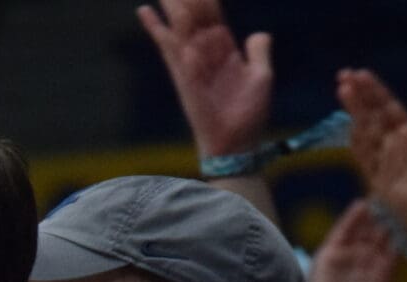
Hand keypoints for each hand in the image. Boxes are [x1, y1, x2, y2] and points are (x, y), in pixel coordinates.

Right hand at [137, 0, 273, 157]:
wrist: (236, 142)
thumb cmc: (248, 114)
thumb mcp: (261, 77)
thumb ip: (259, 52)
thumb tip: (257, 34)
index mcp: (224, 51)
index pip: (213, 16)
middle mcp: (204, 52)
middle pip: (193, 15)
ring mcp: (191, 61)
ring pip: (180, 24)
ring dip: (171, 4)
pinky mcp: (182, 73)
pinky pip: (169, 46)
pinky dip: (156, 28)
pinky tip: (145, 11)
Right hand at [309, 199, 406, 281]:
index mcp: (379, 281)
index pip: (392, 251)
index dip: (401, 235)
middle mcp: (362, 268)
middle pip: (376, 238)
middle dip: (387, 220)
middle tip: (399, 200)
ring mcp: (344, 261)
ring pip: (360, 232)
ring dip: (371, 216)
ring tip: (383, 196)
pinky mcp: (328, 257)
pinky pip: (341, 233)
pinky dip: (350, 219)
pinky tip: (362, 203)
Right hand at [337, 70, 406, 257]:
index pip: (389, 108)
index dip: (375, 91)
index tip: (360, 74)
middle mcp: (395, 147)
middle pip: (372, 115)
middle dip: (358, 96)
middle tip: (343, 75)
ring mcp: (384, 163)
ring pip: (365, 131)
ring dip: (354, 112)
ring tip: (342, 90)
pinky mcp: (379, 181)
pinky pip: (365, 157)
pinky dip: (357, 141)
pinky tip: (350, 124)